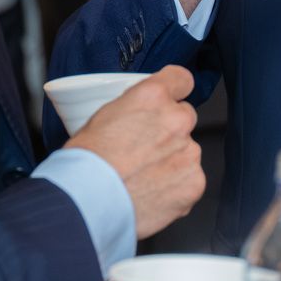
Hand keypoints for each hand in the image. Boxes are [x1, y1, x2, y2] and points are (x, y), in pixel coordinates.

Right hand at [66, 66, 204, 238]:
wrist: (89, 200)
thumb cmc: (87, 161)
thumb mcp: (103, 116)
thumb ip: (133, 111)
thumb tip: (139, 117)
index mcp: (152, 97)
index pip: (181, 79)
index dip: (175, 90)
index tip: (171, 98)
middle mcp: (176, 120)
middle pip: (184, 118)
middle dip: (170, 131)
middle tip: (145, 150)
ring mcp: (188, 153)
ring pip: (187, 152)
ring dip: (172, 162)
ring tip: (143, 178)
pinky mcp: (194, 183)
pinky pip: (190, 181)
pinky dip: (175, 189)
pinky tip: (152, 195)